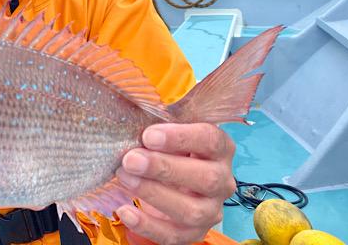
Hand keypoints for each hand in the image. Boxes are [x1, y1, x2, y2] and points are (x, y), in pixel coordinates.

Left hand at [115, 123, 236, 244]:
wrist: (171, 179)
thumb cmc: (168, 148)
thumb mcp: (168, 131)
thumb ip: (158, 123)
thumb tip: (129, 114)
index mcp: (220, 148)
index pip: (210, 140)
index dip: (180, 137)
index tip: (148, 135)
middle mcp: (222, 180)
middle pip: (205, 177)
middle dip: (164, 168)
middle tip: (130, 159)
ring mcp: (211, 210)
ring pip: (191, 210)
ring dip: (153, 194)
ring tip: (124, 178)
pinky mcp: (195, 233)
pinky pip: (174, 236)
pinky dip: (147, 225)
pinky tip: (125, 210)